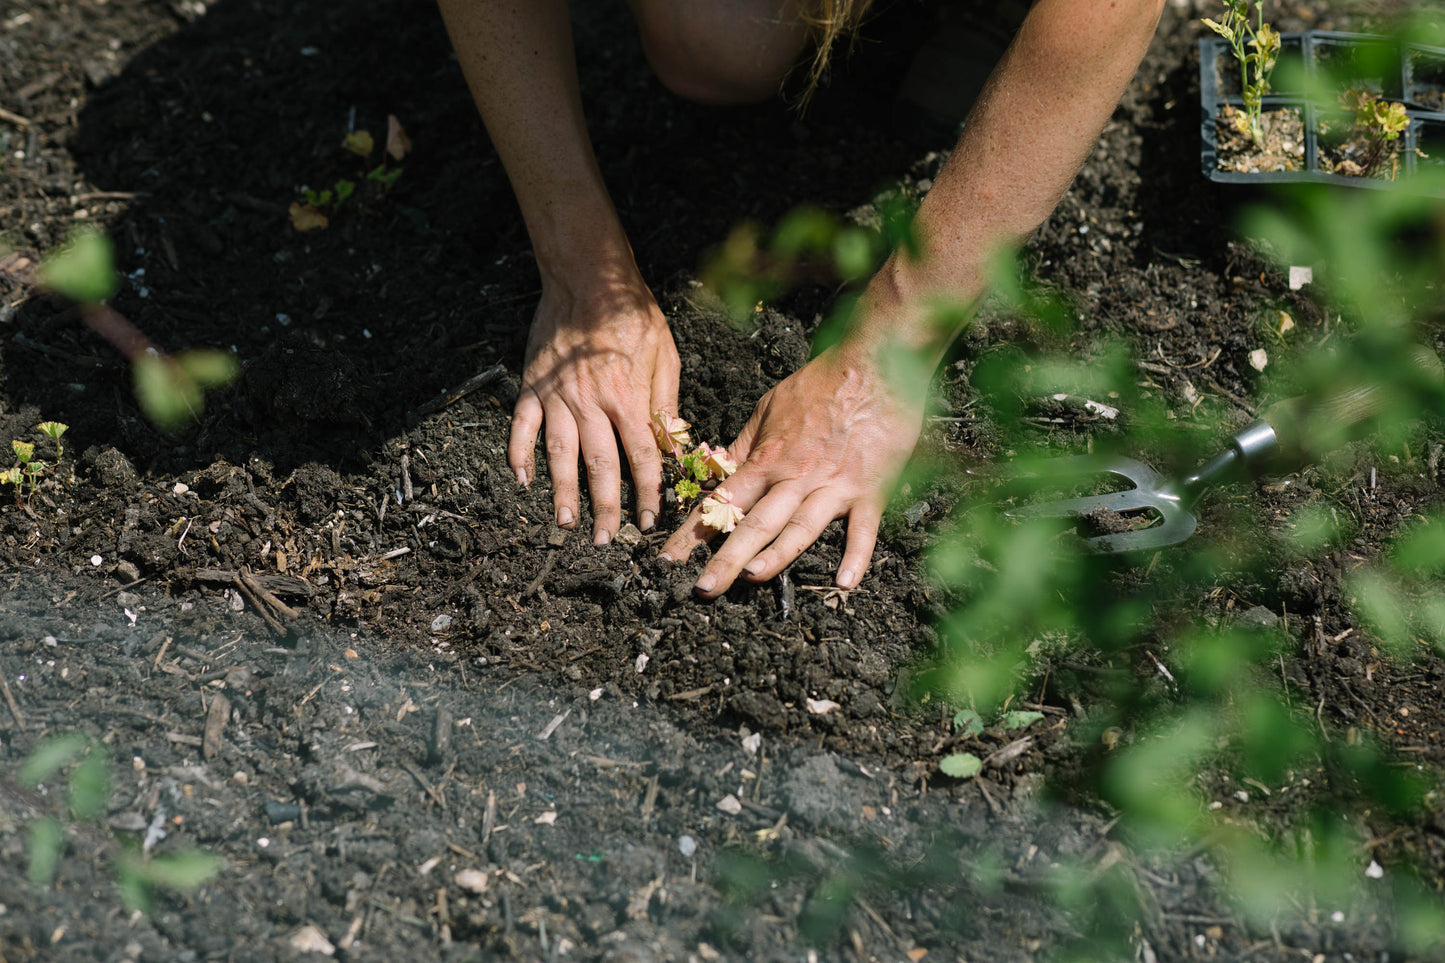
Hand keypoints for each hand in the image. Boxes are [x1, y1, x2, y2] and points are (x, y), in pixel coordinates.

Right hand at [509, 267, 680, 542]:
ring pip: (559, 455)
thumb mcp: (666, 357)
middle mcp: (590, 403)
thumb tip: (675, 448)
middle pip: (600, 466)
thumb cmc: (634, 315)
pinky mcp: (532, 386)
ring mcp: (556, 396)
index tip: (649, 520)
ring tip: (566, 524)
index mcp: (627, 398)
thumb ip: (666, 405)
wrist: (589, 278)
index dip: (647, 493)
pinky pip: (522, 427)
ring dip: (562, 493)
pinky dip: (518, 455)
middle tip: (606, 540)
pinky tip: (521, 481)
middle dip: (605, 508)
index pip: (642, 457)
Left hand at [660, 342, 924, 596]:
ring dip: (776, 556)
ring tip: (751, 579)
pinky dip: (856, 556)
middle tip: (702, 590)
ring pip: (800, 529)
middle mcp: (795, 477)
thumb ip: (744, 444)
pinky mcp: (871, 488)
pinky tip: (845, 584)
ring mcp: (834, 485)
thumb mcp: (769, 408)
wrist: (874, 361)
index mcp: (768, 458)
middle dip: (725, 559)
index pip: (722, 501)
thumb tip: (715, 466)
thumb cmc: (820, 383)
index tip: (668, 560)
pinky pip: (863, 528)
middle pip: (755, 524)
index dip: (692, 533)